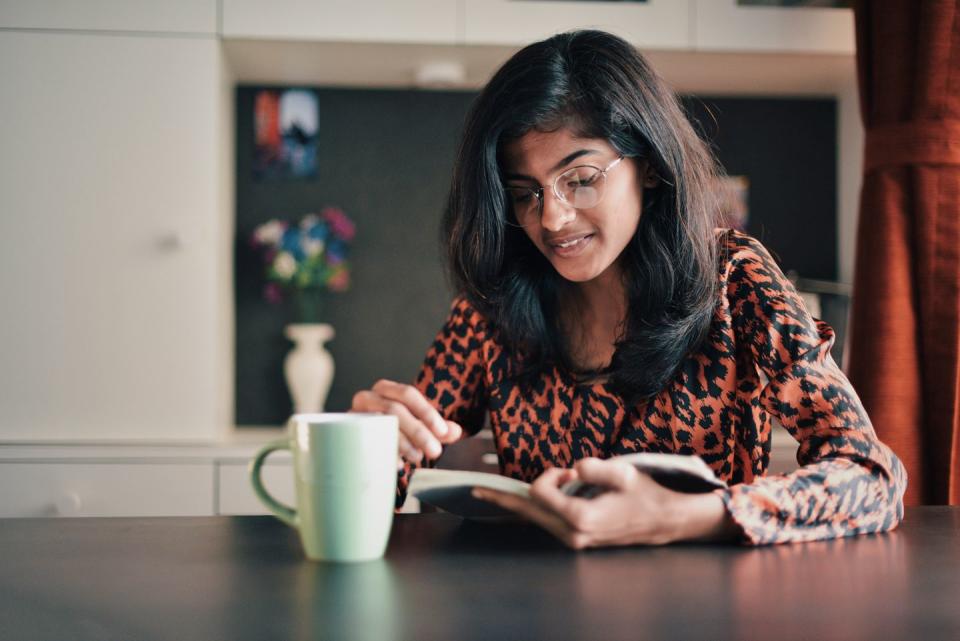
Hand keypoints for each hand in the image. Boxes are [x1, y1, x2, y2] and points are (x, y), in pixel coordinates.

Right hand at [351, 379, 462, 467]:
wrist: (357, 441)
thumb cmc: (392, 430)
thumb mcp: (418, 427)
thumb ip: (437, 429)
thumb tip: (455, 432)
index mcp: (386, 389)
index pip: (408, 393)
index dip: (426, 412)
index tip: (443, 432)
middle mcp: (367, 397)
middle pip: (394, 409)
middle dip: (418, 431)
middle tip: (435, 451)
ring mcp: (353, 415)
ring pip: (380, 424)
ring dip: (403, 442)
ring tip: (418, 457)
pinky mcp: (344, 433)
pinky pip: (365, 441)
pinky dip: (384, 452)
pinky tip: (398, 464)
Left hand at [473, 458, 736, 547]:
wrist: (666, 520)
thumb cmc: (646, 494)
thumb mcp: (625, 474)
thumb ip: (597, 468)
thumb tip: (574, 467)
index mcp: (581, 518)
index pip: (540, 493)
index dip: (547, 475)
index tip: (565, 469)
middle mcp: (573, 534)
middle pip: (527, 513)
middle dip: (501, 500)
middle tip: (474, 491)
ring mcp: (575, 539)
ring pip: (536, 519)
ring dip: (520, 503)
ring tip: (494, 495)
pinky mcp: (578, 538)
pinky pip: (547, 522)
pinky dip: (535, 508)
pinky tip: (526, 501)